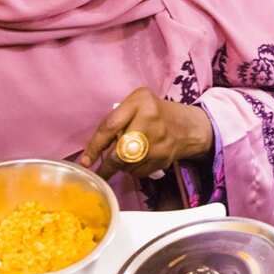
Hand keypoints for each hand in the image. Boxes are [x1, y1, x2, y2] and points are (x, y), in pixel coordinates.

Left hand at [79, 88, 213, 179]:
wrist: (188, 126)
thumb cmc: (155, 113)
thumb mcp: (136, 103)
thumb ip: (117, 119)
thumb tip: (96, 149)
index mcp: (140, 102)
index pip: (111, 126)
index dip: (95, 146)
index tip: (85, 161)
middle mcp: (150, 120)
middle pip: (120, 151)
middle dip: (107, 165)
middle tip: (99, 172)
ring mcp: (159, 141)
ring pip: (128, 165)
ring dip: (120, 167)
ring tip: (124, 159)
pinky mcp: (164, 158)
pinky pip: (139, 172)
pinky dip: (133, 171)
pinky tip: (137, 162)